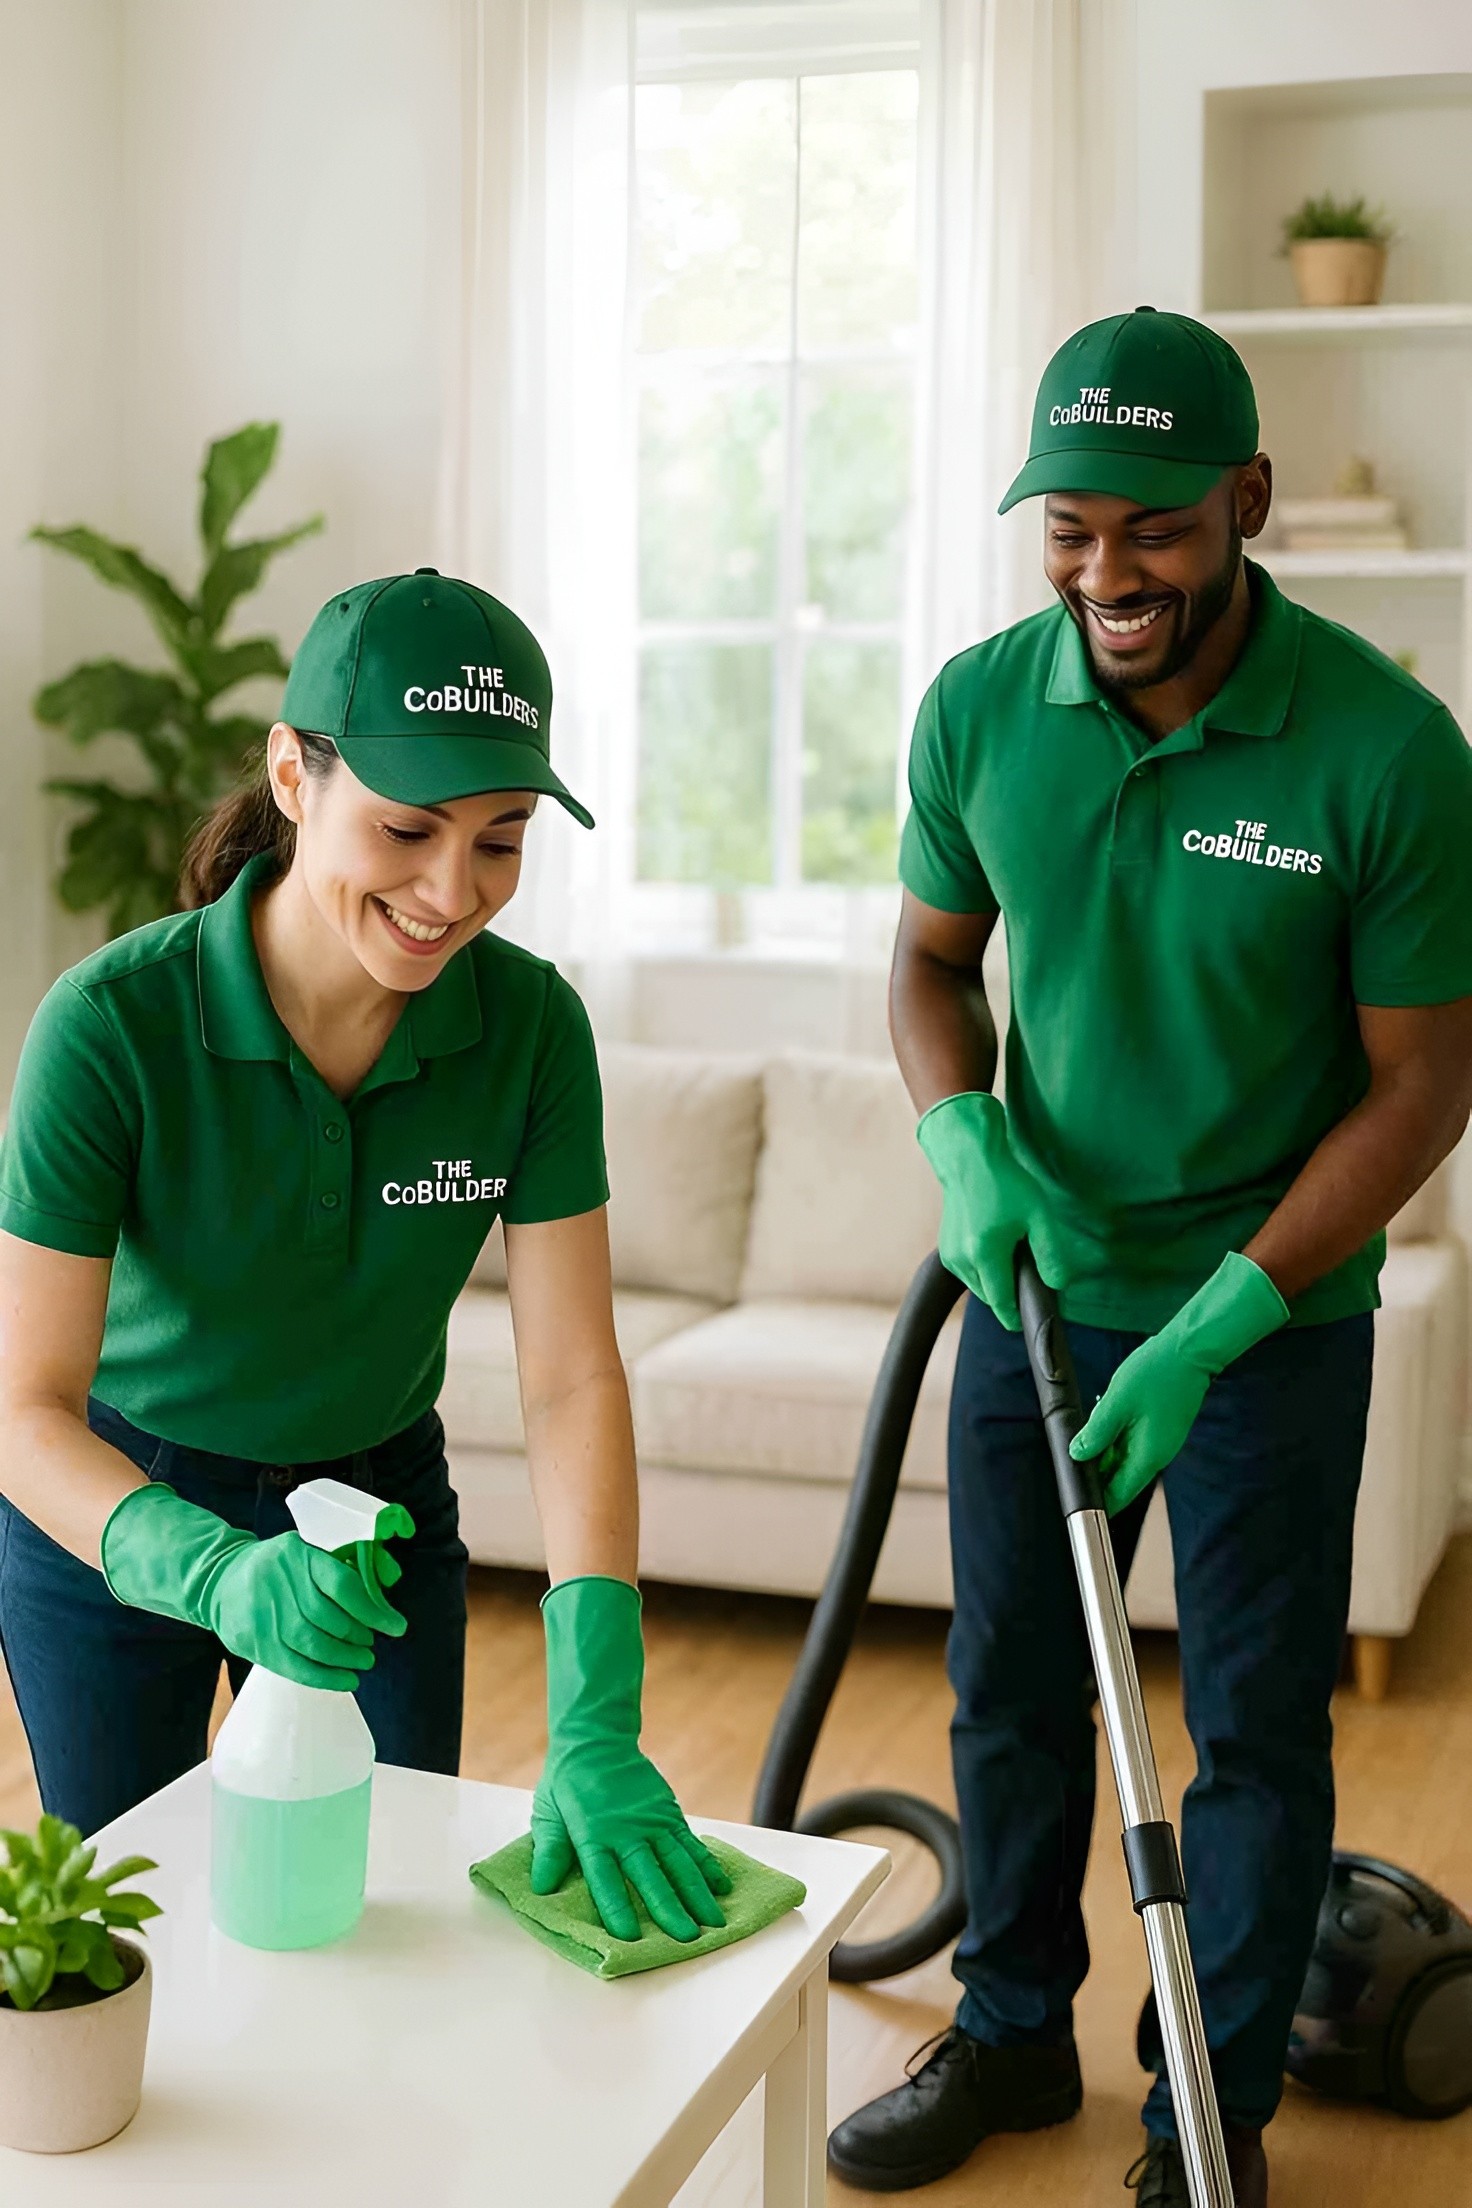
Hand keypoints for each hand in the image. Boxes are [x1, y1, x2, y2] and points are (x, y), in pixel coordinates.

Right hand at [101, 1484, 406, 1689]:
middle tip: (371, 1644)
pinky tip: (345, 1680)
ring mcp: (265, 1615)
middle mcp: (281, 1584)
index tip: (395, 1626)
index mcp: (300, 1555)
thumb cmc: (279, 1566)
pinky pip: (294, 1667)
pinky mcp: (254, 1643)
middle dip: (359, 1636)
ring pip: (313, 1645)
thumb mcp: (306, 1549)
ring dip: (345, 1659)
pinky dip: (325, 1678)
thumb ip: (344, 1562)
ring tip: (363, 1661)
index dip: (373, 1610)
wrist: (220, 1580)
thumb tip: (390, 1577)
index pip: (343, 1586)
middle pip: (330, 1619)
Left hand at [534, 1575, 731, 1940]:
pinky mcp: (668, 1811)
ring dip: (697, 1893)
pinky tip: (722, 1886)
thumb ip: (549, 1850)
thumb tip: (541, 1887)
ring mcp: (652, 1820)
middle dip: (670, 1909)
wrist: (597, 1738)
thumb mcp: (547, 1812)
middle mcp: (626, 1831)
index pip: (605, 1877)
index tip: (630, 1936)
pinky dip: (707, 1864)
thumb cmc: (567, 1782)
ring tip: (714, 1922)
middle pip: (650, 1875)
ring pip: (679, 1861)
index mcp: (592, 1834)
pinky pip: (690, 1842)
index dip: (617, 1906)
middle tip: (687, 1939)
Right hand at [916, 1091, 1063, 1328]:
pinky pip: (969, 1273)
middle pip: (990, 1298)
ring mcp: (950, 1257)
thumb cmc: (1005, 1183)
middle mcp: (961, 1261)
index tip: (1033, 1320)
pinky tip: (998, 1249)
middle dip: (1010, 1295)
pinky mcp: (945, 1250)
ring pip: (978, 1287)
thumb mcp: (1038, 1216)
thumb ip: (1049, 1254)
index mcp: (984, 1256)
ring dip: (997, 1282)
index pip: (1002, 1304)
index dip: (1018, 1316)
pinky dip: (985, 1270)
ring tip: (1014, 1257)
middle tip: (1031, 1277)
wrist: (968, 1158)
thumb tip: (1057, 1284)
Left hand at [1069, 1252, 1289, 1514]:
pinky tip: (1105, 1416)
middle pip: (1121, 1477)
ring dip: (1105, 1450)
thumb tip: (1077, 1454)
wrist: (1189, 1350)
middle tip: (1073, 1458)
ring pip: (1125, 1457)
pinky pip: (1132, 1441)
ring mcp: (1160, 1441)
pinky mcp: (1160, 1428)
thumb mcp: (1116, 1403)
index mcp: (1148, 1457)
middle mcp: (1156, 1455)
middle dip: (1097, 1471)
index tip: (1079, 1502)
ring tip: (1088, 1431)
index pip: (1119, 1495)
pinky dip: (1116, 1435)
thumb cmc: (1156, 1374)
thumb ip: (1096, 1433)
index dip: (1098, 1502)